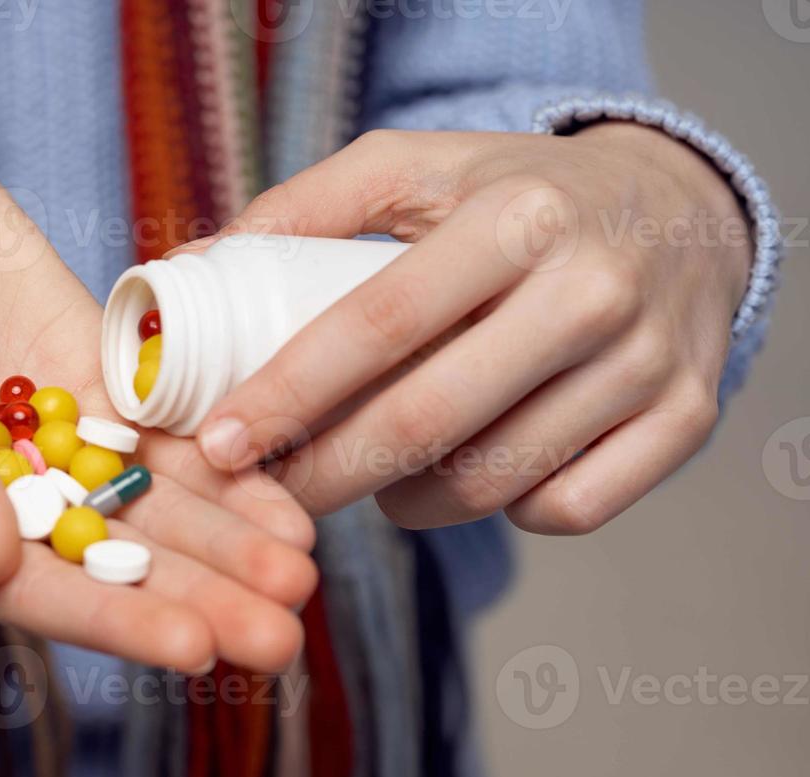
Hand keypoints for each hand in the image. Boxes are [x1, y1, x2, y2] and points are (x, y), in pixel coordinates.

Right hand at [0, 154, 317, 672]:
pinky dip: (226, 473)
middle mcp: (11, 508)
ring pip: (156, 513)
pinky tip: (285, 502)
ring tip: (302, 578)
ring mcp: (64, 453)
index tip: (194, 646)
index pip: (36, 591)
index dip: (116, 619)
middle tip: (282, 637)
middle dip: (199, 600)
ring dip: (229, 549)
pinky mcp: (103, 398)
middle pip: (114, 566)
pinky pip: (171, 443)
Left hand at [193, 125, 752, 533]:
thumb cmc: (515, 196)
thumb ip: (302, 211)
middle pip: (426, 422)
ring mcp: (648, 362)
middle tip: (268, 494)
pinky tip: (471, 473)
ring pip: (493, 483)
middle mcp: (590, 291)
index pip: (377, 326)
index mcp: (515, 219)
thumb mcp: (415, 169)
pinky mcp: (687, 419)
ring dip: (404, 500)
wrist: (678, 210)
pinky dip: (503, 509)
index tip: (219, 443)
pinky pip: (566, 508)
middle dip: (324, 476)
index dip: (287, 395)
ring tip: (370, 472)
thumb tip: (187, 275)